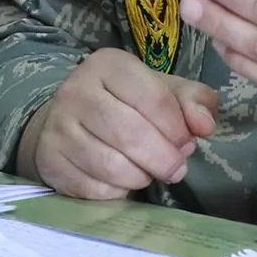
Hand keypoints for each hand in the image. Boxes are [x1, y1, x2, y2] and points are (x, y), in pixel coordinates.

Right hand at [18, 48, 219, 199]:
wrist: (67, 122)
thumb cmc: (125, 105)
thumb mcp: (162, 92)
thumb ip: (193, 102)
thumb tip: (205, 125)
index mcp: (108, 64)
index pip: (153, 99)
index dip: (178, 129)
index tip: (187, 142)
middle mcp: (77, 90)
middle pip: (131, 134)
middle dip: (163, 159)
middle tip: (176, 168)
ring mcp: (59, 126)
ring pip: (112, 166)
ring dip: (141, 176)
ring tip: (148, 171)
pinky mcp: (50, 159)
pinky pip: (94, 188)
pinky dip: (117, 191)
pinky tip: (121, 180)